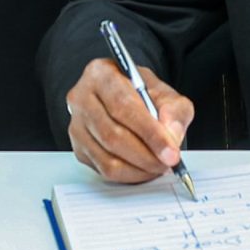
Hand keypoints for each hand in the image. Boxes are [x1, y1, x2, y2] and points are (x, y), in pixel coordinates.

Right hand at [65, 58, 193, 184]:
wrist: (124, 100)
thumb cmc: (141, 94)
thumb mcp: (164, 92)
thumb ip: (173, 109)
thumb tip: (171, 134)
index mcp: (101, 74)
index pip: (123, 106)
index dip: (149, 132)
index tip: (171, 152)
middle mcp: (81, 98)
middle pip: (113, 135)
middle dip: (146, 154)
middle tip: (169, 162)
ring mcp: (76, 125)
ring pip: (107, 157)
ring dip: (139, 168)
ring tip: (159, 166)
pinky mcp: (79, 148)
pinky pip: (103, 170)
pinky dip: (129, 175)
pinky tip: (144, 169)